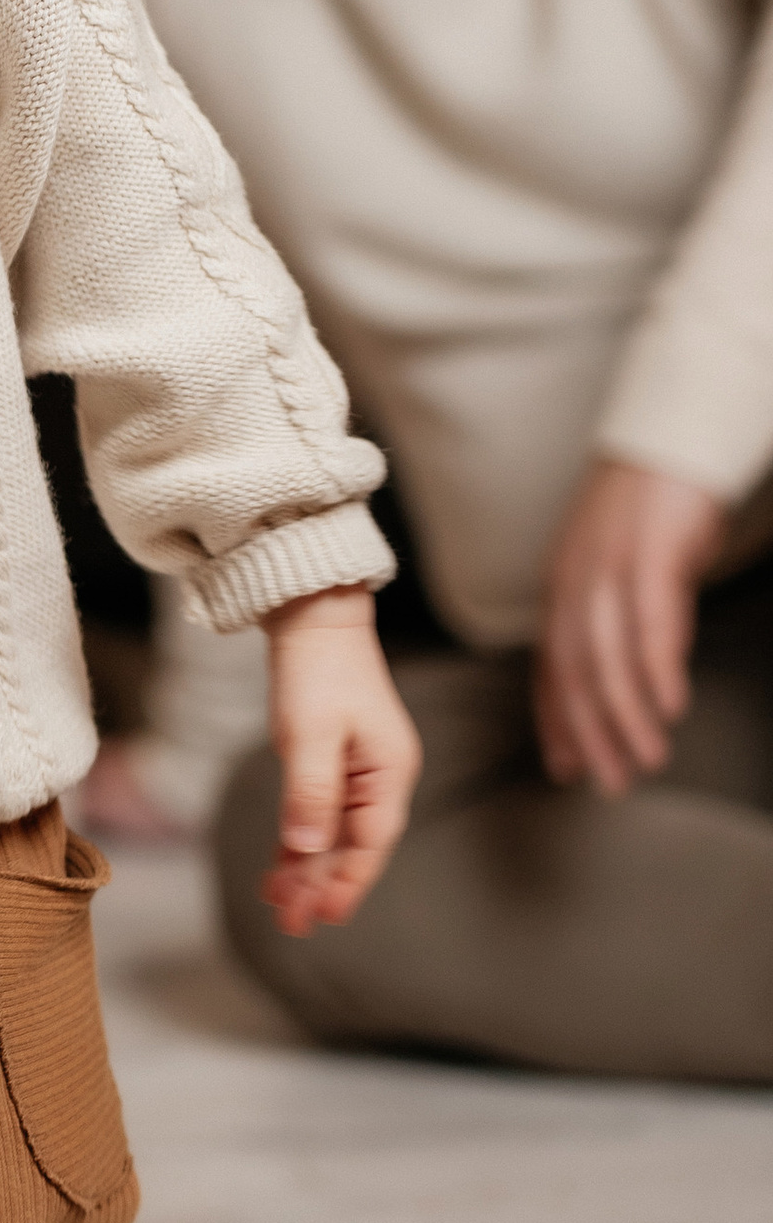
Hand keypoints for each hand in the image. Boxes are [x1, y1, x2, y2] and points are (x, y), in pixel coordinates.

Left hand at [258, 586, 420, 937]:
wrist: (313, 616)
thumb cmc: (317, 669)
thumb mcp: (310, 734)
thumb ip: (310, 793)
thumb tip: (307, 850)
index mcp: (389, 772)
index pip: (370, 843)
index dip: (347, 882)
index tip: (323, 916)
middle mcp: (379, 777)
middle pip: (352, 845)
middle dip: (321, 885)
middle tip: (291, 924)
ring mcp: (356, 770)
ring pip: (332, 833)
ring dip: (307, 868)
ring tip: (279, 905)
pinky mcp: (332, 762)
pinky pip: (317, 813)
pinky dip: (299, 840)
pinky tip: (280, 867)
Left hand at [535, 457, 725, 796]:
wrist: (671, 441)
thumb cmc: (654, 508)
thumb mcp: (626, 571)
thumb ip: (622, 621)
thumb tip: (633, 676)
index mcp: (563, 587)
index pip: (551, 665)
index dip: (558, 719)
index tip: (566, 767)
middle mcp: (575, 580)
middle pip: (573, 671)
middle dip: (589, 733)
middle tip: (611, 782)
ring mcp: (610, 567)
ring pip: (607, 656)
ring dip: (625, 714)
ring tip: (646, 759)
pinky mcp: (650, 553)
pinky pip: (649, 621)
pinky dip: (656, 668)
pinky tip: (669, 707)